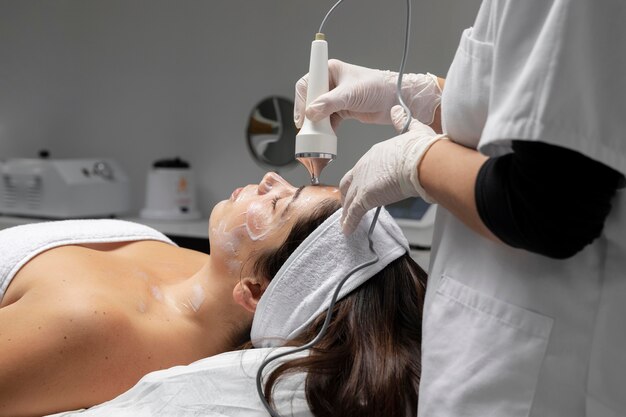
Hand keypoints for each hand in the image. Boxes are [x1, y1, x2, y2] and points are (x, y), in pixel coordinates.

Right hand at [294, 59, 441, 129]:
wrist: (395, 100)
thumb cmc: (378, 87)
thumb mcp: (351, 94)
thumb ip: (330, 103)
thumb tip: (311, 112)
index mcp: (330, 70)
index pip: (307, 84)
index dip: (301, 100)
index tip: (302, 115)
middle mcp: (330, 83)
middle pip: (309, 100)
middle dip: (308, 114)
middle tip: (307, 127)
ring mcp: (335, 98)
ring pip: (317, 112)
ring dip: (316, 124)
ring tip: (317, 134)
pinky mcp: (341, 110)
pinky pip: (327, 121)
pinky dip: (325, 130)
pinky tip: (326, 137)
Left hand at [339, 105, 445, 233]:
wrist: (422, 160)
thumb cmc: (422, 148)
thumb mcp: (413, 130)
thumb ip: (403, 121)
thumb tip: (398, 111)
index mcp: (375, 153)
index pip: (362, 169)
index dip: (361, 179)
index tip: (363, 185)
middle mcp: (364, 166)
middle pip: (349, 183)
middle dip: (347, 194)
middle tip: (347, 204)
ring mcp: (363, 182)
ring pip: (349, 199)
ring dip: (347, 211)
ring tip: (345, 221)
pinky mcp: (366, 197)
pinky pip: (353, 213)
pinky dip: (349, 222)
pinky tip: (347, 230)